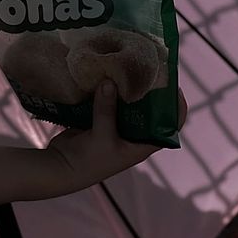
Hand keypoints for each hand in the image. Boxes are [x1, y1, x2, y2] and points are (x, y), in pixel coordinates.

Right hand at [45, 82, 189, 191]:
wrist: (60, 169)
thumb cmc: (88, 161)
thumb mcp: (101, 137)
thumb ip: (107, 110)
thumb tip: (110, 81)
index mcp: (141, 146)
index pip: (169, 128)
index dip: (176, 109)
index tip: (174, 88)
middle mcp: (132, 137)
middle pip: (149, 112)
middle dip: (150, 93)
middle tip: (150, 69)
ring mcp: (116, 128)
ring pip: (128, 106)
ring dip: (127, 91)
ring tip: (130, 68)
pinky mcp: (100, 122)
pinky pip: (109, 104)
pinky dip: (108, 93)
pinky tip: (107, 76)